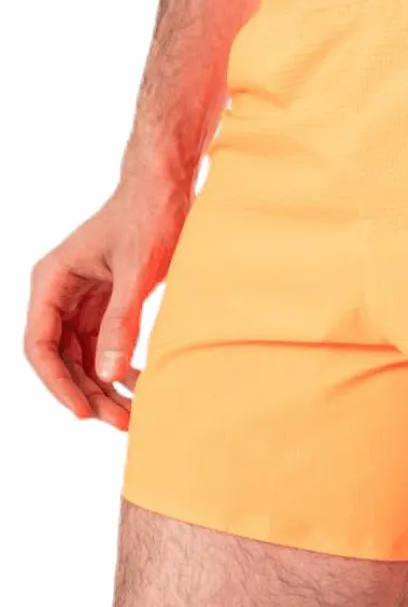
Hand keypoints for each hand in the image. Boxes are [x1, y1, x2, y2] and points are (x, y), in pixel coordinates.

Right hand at [25, 176, 190, 429]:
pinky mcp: (108, 300)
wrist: (169, 184)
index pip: (40, 345)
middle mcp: (60, 292)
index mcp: (51, 281)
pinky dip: (120, 365)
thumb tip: (109, 375)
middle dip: (88, 391)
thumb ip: (123, 321)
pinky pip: (105, 343)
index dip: (58, 384)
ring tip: (132, 415)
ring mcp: (83, 298)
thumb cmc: (150, 216)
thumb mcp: (139, 270)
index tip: (84, 412)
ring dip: (104, 385)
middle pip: (62, 357)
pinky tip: (141, 384)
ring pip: (83, 355)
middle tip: (120, 422)